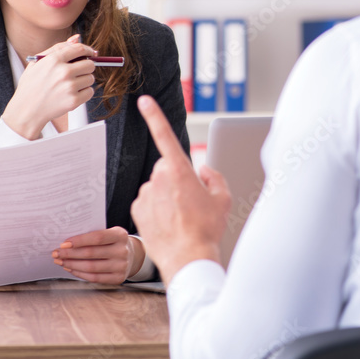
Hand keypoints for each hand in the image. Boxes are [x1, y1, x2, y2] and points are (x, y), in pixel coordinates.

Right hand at [1, 34, 97, 139]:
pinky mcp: (74, 101)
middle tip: (77, 72)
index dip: (88, 50)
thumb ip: (57, 48)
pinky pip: (90, 92)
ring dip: (84, 81)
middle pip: (90, 64)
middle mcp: (63, 72)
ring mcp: (69, 87)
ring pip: (91, 78)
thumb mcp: (37, 62)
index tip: (91, 53)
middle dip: (86, 67)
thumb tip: (77, 38)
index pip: (80, 49)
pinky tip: (71, 94)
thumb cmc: (31, 85)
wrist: (26, 111)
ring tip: (70, 85)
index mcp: (53, 60)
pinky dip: (84, 93)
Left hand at [52, 227, 143, 283]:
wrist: (132, 255)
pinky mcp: (118, 278)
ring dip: (72, 264)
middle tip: (56, 253)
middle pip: (91, 253)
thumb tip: (66, 243)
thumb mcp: (109, 233)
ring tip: (61, 261)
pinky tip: (70, 268)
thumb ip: (93, 235)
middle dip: (70, 254)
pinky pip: (94, 277)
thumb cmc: (113, 242)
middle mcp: (123, 251)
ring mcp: (122, 266)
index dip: (79, 241)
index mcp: (120, 235)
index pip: (97, 237)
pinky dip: (79, 273)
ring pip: (91, 267)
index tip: (63, 243)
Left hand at [131, 95, 230, 285]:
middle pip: (168, 169)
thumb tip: (202, 171)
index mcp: (180, 170)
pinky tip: (170, 224)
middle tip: (192, 202)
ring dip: (168, 196)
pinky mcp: (136, 209)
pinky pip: (148, 202)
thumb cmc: (207, 228)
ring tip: (182, 218)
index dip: (154, 115)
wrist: (187, 258)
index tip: (144, 100)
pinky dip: (157, 209)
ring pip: (158, 186)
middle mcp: (159, 178)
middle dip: (178, 179)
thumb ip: (214, 177)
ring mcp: (145, 194)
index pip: (165, 135)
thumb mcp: (223, 198)